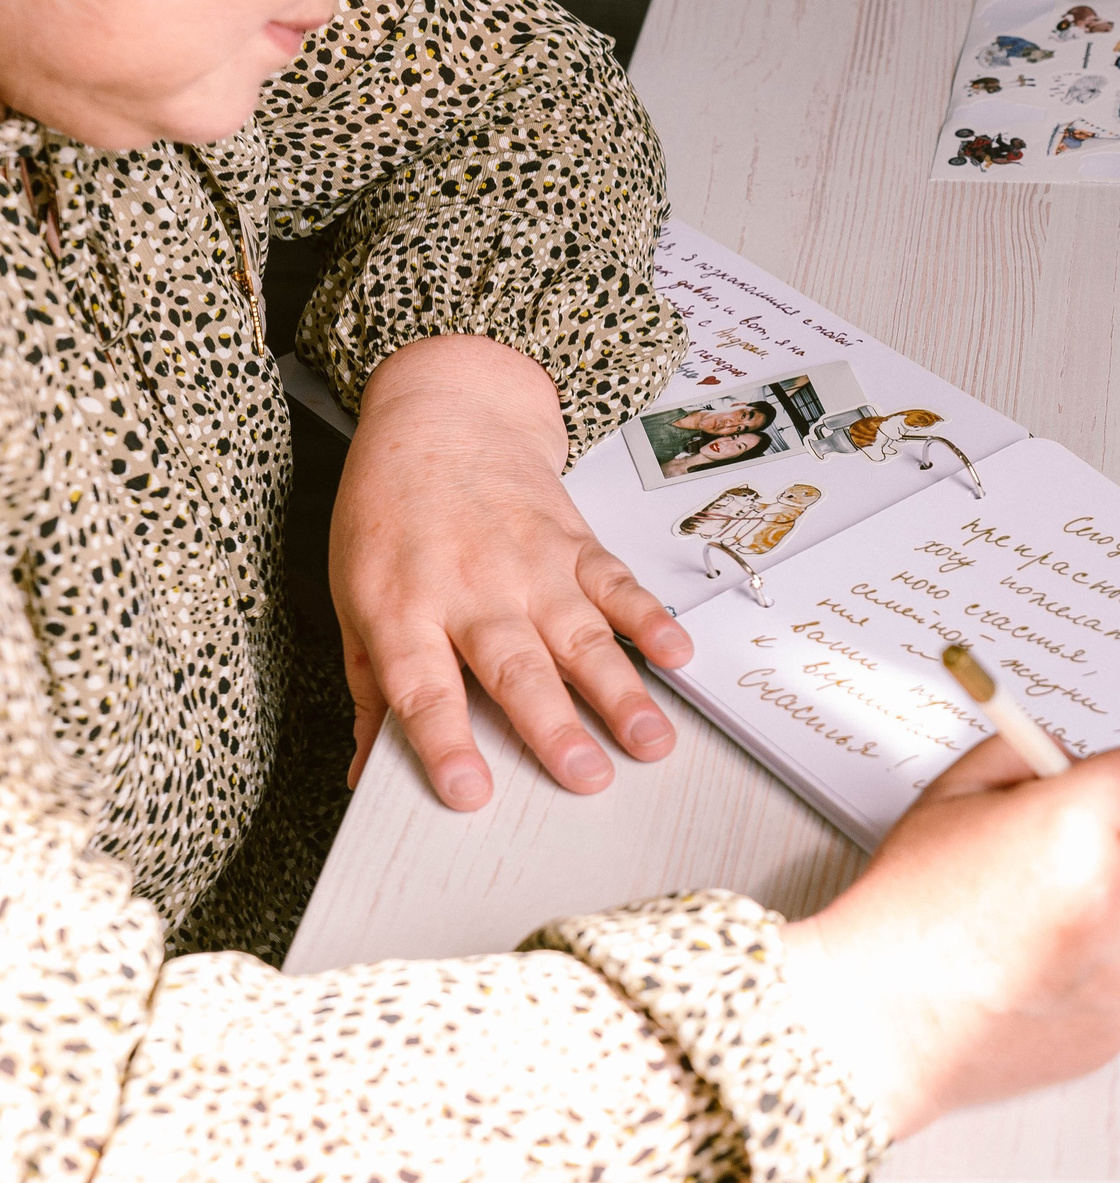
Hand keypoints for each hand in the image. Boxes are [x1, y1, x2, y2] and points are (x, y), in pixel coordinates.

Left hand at [330, 335, 693, 807]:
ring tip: (649, 739)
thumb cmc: (390, 512)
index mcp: (403, 609)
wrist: (442, 416)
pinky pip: (616, 583)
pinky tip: (675, 652)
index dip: (446, 743)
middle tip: (586, 777)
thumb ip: (371, 686)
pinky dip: (650, 617)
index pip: (423, 688)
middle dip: (554, 726)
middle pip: (514, 667)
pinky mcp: (574, 541)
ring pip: (578, 634)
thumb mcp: (353, 597)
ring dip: (618, 690)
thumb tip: (368, 769)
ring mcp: (529, 563)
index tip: (471, 794)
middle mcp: (469, 588)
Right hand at [777, 738, 1119, 1137]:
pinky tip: (1051, 962)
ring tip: (1058, 913)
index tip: (1101, 791)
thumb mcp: (949, 795)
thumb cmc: (903, 912)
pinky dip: (1112, 960)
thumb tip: (1073, 757)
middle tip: (1068, 853)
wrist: (875, 1019)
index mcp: (1076, 825)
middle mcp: (1113, 894)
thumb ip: (1022, 754)